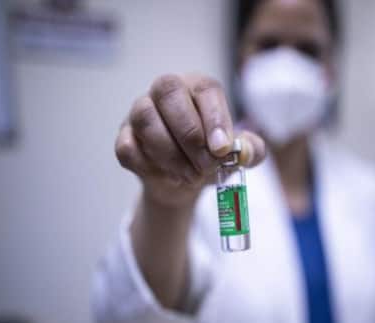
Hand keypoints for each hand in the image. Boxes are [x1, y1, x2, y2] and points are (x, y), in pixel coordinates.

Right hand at [115, 74, 264, 208]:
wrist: (185, 182)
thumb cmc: (211, 157)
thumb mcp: (237, 155)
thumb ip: (251, 151)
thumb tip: (246, 152)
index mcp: (198, 88)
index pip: (205, 88)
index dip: (215, 117)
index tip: (222, 149)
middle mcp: (167, 92)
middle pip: (168, 91)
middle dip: (190, 134)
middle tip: (206, 165)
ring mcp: (140, 111)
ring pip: (145, 119)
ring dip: (171, 154)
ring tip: (191, 176)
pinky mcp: (124, 137)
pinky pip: (128, 147)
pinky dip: (150, 167)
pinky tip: (169, 176)